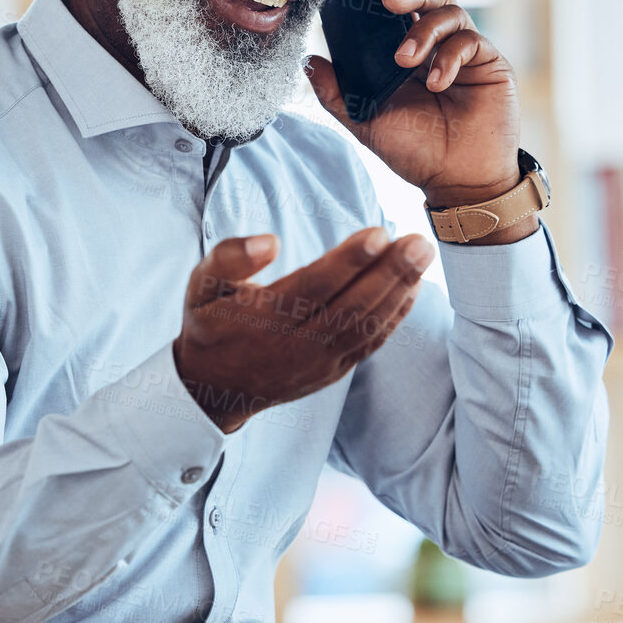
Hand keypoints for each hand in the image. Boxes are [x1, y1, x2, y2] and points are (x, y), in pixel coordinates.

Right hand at [172, 228, 433, 431]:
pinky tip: (412, 289)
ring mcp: (317, 362)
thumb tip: (270, 241)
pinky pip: (369, 345)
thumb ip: (229, 257)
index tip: (379, 233)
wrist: (214, 389)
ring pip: (366, 326)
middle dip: (389, 273)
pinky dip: (394, 318)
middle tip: (418, 242)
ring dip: (399, 292)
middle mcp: (294, 344)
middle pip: (350, 306)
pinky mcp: (332, 372)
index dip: (349, 261)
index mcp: (263, 318)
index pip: (314, 286)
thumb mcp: (201, 285)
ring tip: (422, 257)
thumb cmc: (210, 325)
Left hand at [304, 0, 533, 241]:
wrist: (458, 182)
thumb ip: (336, 94)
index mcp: (410, 55)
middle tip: (388, 2)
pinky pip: (471, 41)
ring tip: (404, 60)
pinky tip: (436, 83)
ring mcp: (466, 54)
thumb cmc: (416, 153)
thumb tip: (308, 62)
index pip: (402, 11)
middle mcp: (439, 48)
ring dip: (424, 30)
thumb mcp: (367, 122)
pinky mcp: (490, 64)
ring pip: (451, 12)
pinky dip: (449, 56)